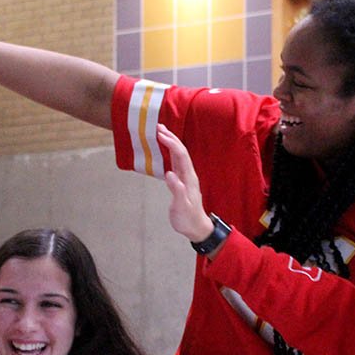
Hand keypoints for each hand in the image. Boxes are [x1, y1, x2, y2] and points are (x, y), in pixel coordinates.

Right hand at [156, 124, 214, 243]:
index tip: (160, 134)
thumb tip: (169, 174)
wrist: (196, 228)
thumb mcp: (181, 206)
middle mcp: (188, 175)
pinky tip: (164, 150)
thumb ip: (176, 190)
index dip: (171, 143)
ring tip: (160, 133)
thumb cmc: (188, 219)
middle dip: (171, 138)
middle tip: (158, 127)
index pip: (181, 155)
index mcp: (188, 178)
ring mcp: (185, 178)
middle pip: (180, 151)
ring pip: (178, 155)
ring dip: (170, 143)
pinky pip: (175, 162)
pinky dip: (169, 153)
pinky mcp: (181, 182)